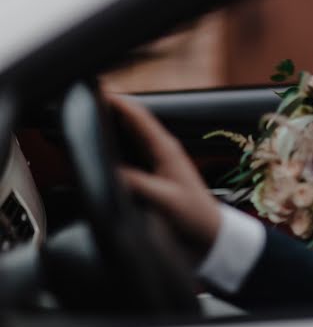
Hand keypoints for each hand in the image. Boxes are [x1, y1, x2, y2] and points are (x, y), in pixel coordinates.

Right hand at [107, 93, 221, 257]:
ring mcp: (158, 162)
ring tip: (92, 118)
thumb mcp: (164, 199)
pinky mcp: (155, 175)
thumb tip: (110, 171)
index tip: (98, 92)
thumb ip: (138, 184)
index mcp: (166, 150)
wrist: (209, 234)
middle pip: (133, 122)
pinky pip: (132, 153)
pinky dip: (117, 146)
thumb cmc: (194, 216)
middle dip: (111, 109)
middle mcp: (162, 151)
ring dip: (114, 126)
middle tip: (88, 101)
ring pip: (132, 136)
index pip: (139, 118)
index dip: (119, 103)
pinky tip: (104, 149)